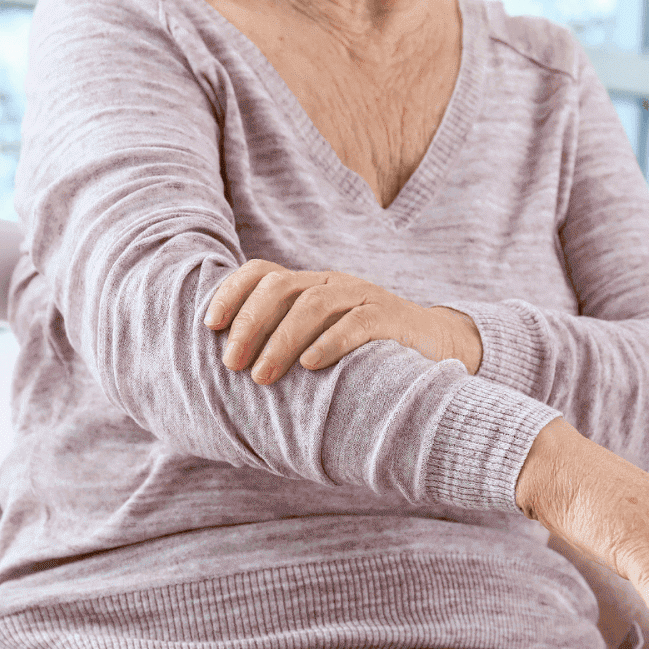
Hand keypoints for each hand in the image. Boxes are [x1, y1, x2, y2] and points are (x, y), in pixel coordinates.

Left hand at [203, 258, 481, 382]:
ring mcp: (364, 297)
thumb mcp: (321, 341)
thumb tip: (231, 371)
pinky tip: (310, 366)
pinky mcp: (392, 319)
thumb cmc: (367, 354)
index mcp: (311, 286)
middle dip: (250, 324)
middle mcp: (334, 284)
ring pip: (315, 305)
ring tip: (262, 376)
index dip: (232, 293)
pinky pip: (358, 323)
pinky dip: (330, 342)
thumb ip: (285, 345)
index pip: (262, 273)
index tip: (210, 326)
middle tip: (232, 364)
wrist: (438, 348)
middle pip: (282, 287)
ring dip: (282, 340)